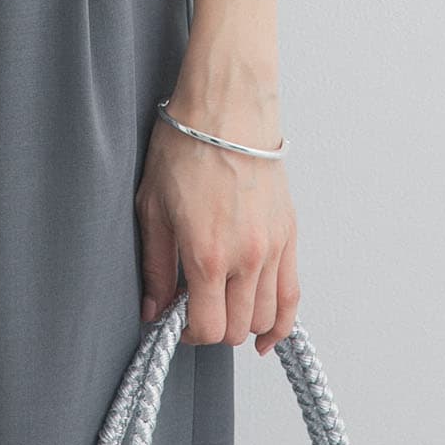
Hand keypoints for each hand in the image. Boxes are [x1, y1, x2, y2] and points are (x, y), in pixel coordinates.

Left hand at [134, 100, 299, 355]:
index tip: (177, 321)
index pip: (208, 328)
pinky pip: (292, 296)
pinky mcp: (289, 236)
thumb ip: (156, 267)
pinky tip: (266, 333)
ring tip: (222, 305)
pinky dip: (281, 322)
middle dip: (212, 327)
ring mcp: (272, 249)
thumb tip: (154, 309)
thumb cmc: (185, 150)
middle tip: (195, 306)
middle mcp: (246, 259)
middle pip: (236, 328)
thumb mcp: (153, 208)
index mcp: (207, 255)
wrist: (226, 111)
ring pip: (265, 317)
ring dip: (241, 322)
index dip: (189, 333)